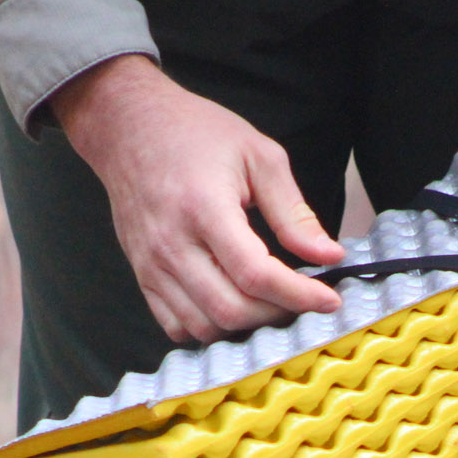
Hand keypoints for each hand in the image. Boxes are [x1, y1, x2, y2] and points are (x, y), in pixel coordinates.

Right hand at [50, 55, 344, 342]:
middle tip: (303, 300)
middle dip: (277, 314)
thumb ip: (294, 213)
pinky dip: (210, 329)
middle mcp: (172, 244)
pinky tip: (234, 308)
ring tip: (272, 305)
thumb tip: (329, 257)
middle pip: (231, 310)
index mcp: (204, 208)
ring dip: (246, 328)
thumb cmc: (195, 134)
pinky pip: (177, 326)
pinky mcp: (142, 276)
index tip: (330, 299)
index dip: (299, 295)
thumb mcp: (259, 157)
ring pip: (205, 327)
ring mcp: (152, 265)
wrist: (127, 127)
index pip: (255, 275)